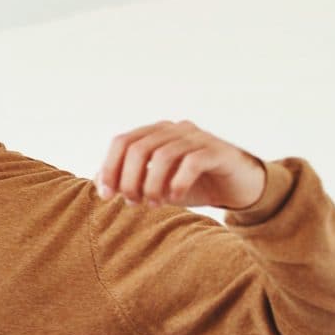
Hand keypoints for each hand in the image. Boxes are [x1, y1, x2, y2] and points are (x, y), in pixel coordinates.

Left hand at [98, 120, 266, 209]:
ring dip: (152, 185)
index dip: (109, 168)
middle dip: (129, 180)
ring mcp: (198, 138)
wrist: (235, 187)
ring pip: (163, 155)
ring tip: (153, 204)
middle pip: (138, 148)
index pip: (122, 142)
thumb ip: (128, 179)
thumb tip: (99, 182)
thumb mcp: (155, 183)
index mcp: (156, 133)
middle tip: (133, 203)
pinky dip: (177, 184)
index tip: (107, 196)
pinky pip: (191, 162)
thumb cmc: (191, 184)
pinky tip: (175, 199)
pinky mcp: (218, 151)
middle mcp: (176, 130)